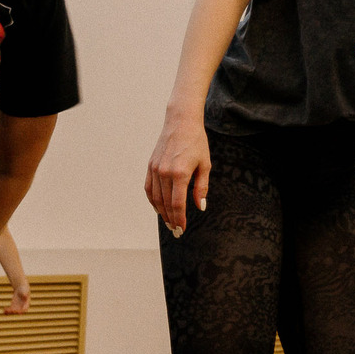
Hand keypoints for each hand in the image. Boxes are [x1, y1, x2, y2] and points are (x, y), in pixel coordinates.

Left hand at [5, 282, 30, 314]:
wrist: (21, 288)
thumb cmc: (24, 288)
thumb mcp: (25, 291)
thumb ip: (25, 294)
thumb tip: (25, 296)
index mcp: (26, 304)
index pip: (24, 309)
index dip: (21, 311)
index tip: (18, 312)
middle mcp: (22, 307)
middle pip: (18, 311)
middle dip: (14, 311)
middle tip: (10, 310)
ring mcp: (17, 307)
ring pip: (13, 311)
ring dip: (9, 312)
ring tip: (5, 310)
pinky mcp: (13, 306)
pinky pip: (10, 309)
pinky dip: (7, 310)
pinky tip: (4, 310)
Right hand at [145, 110, 208, 236]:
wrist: (181, 122)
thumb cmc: (197, 142)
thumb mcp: (205, 164)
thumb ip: (201, 187)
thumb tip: (200, 207)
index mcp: (179, 173)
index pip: (177, 203)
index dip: (180, 218)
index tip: (182, 229)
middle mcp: (164, 172)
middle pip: (165, 204)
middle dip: (171, 219)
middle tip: (176, 231)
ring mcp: (155, 169)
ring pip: (156, 198)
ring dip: (161, 213)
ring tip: (169, 222)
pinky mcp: (151, 165)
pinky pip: (149, 188)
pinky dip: (153, 200)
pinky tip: (159, 208)